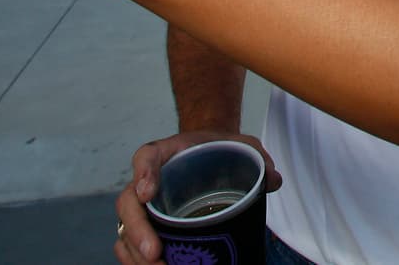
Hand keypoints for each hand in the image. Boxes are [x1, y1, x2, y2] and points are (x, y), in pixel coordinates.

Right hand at [114, 131, 280, 263]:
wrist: (205, 153)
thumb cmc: (216, 150)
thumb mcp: (239, 145)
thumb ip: (256, 156)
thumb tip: (273, 179)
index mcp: (165, 154)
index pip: (146, 156)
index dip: (143, 173)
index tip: (147, 193)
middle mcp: (146, 180)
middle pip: (128, 203)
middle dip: (138, 230)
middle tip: (155, 253)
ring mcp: (144, 206)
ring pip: (125, 231)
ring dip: (136, 255)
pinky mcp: (146, 227)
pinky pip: (129, 246)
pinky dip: (136, 262)